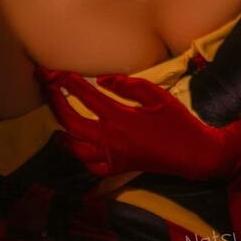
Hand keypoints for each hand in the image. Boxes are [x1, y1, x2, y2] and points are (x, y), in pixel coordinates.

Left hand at [45, 70, 240, 179]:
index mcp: (121, 118)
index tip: (57, 72)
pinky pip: (89, 164)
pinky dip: (78, 153)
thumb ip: (128, 86)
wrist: (193, 154)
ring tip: (55, 112)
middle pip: (71, 122)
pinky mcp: (116, 168)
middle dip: (55, 102)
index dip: (68, 83)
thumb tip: (101, 80)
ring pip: (75, 146)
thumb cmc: (177, 121)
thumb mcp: (157, 95)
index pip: (86, 97)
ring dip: (61, 128)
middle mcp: (111, 140)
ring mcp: (111, 157)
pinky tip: (75, 142)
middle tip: (47, 85)